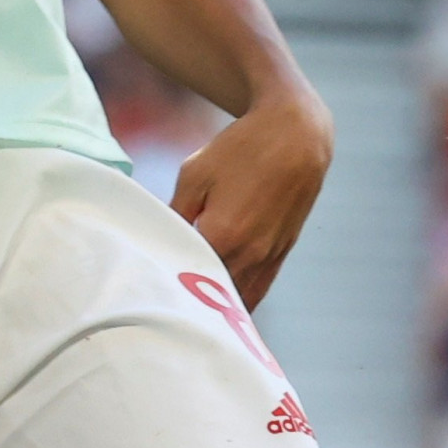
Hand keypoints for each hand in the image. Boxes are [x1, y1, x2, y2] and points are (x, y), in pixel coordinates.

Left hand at [173, 91, 332, 307]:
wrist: (296, 140)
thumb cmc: (241, 152)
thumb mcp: (194, 176)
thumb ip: (176, 214)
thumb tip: (161, 240)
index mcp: (224, 237)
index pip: (190, 278)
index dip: (170, 284)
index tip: (151, 284)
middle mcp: (251, 255)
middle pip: (217, 297)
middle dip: (194, 301)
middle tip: (168, 300)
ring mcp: (271, 257)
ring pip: (242, 299)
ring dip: (221, 306)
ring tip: (193, 304)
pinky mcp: (283, 253)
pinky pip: (260, 288)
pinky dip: (242, 298)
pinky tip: (224, 298)